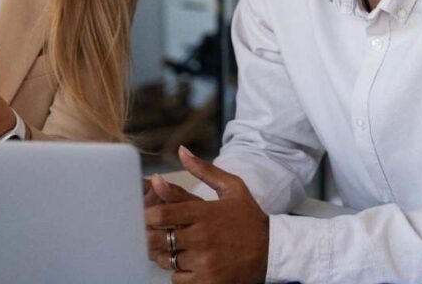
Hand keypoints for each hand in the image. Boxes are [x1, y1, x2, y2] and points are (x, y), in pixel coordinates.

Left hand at [144, 147, 268, 283]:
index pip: (161, 215)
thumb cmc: (249, 218)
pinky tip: (190, 263)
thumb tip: (181, 150)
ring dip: (166, 254)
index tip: (148, 216)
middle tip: (156, 234)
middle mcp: (201, 237)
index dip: (147, 216)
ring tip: (178, 247)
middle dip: (151, 237)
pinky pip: (177, 279)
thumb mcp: (232, 188)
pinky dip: (179, 273)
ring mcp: (204, 262)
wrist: (273, 251)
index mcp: (204, 213)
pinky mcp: (208, 281)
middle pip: (156, 240)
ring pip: (166, 260)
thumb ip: (204, 170)